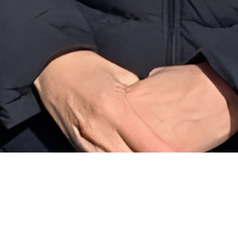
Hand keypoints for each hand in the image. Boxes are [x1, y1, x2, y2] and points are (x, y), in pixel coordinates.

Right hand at [34, 53, 237, 151]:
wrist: (55, 70)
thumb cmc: (94, 70)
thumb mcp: (125, 77)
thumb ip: (144, 102)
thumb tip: (167, 121)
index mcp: (116, 108)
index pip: (149, 145)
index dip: (168, 156)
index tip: (182, 158)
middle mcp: (100, 129)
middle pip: (134, 162)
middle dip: (155, 164)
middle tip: (174, 165)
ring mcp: (87, 141)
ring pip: (117, 168)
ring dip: (138, 168)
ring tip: (157, 163)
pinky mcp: (79, 147)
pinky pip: (103, 164)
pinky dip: (119, 166)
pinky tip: (132, 160)